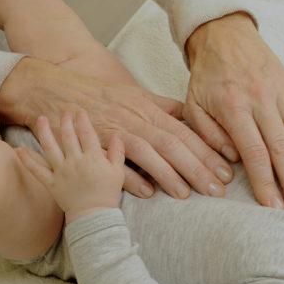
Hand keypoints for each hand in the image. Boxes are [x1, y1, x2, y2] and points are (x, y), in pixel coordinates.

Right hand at [0, 57, 231, 200]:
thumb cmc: (100, 96)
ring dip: (172, 175)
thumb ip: (166, 108)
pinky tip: (149, 192)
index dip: (209, 151)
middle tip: (219, 190)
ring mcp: (115, 131)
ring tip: (191, 195)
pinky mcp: (93, 144)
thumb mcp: (137, 96)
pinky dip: (132, 177)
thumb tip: (194, 117)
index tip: (228, 169)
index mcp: (150, 109)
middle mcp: (136, 119)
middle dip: (199, 168)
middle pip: (174, 144)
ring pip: (150, 153)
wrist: (55, 88)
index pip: (186, 131)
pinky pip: (115, 163)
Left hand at [17, 110, 124, 222]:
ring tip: (41, 119)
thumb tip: (116, 136)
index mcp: (93, 158)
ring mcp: (61, 172)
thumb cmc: (108, 194)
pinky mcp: (51, 183)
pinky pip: (37, 170)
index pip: (87, 134)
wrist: (94, 216)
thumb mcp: (118, 172)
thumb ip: (117, 153)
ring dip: (44, 132)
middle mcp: (75, 162)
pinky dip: (27, 160)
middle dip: (65, 122)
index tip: (79, 112)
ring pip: (50, 148)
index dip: (82, 121)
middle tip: (64, 113)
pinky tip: (19, 149)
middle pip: (68, 136)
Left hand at [185, 12, 283, 209]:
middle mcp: (262, 101)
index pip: (254, 153)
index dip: (265, 182)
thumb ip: (208, 136)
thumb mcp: (192, 105)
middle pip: (283, 149)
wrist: (224, 34)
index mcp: (234, 107)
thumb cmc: (206, 76)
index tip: (273, 207)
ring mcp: (281, 94)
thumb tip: (232, 163)